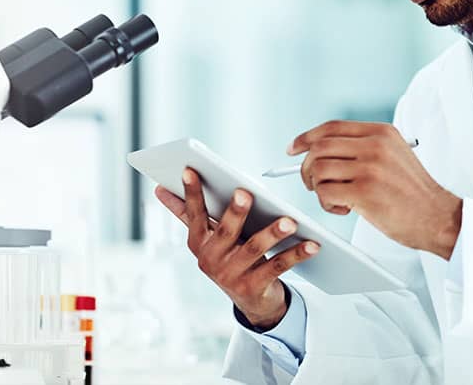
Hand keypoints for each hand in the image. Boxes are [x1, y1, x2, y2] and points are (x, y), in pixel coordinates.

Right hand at [154, 168, 319, 328]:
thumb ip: (187, 213)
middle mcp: (210, 260)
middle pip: (226, 231)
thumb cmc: (230, 257)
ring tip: (290, 220)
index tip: (190, 170)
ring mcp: (231, 276)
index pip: (193, 214)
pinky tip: (313, 243)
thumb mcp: (208, 238)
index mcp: (198, 243)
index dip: (191, 193)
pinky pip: (278, 266)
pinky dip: (297, 253)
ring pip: (254, 249)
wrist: (251, 301)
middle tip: (247, 192)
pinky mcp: (253, 288)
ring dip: (273, 232)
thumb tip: (160, 188)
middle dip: (236, 211)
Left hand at [288, 121, 461, 259]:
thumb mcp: (394, 155)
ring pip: (319, 169)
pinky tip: (343, 209)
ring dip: (318, 188)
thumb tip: (319, 150)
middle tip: (310, 183)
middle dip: (307, 167)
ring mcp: (370, 167)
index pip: (332, 127)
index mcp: (381, 132)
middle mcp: (375, 145)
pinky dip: (326, 204)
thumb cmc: (412, 192)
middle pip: (320, 147)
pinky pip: (325, 192)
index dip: (307, 137)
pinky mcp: (365, 192)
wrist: (437, 216)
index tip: (293, 149)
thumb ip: (364, 147)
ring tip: (335, 199)